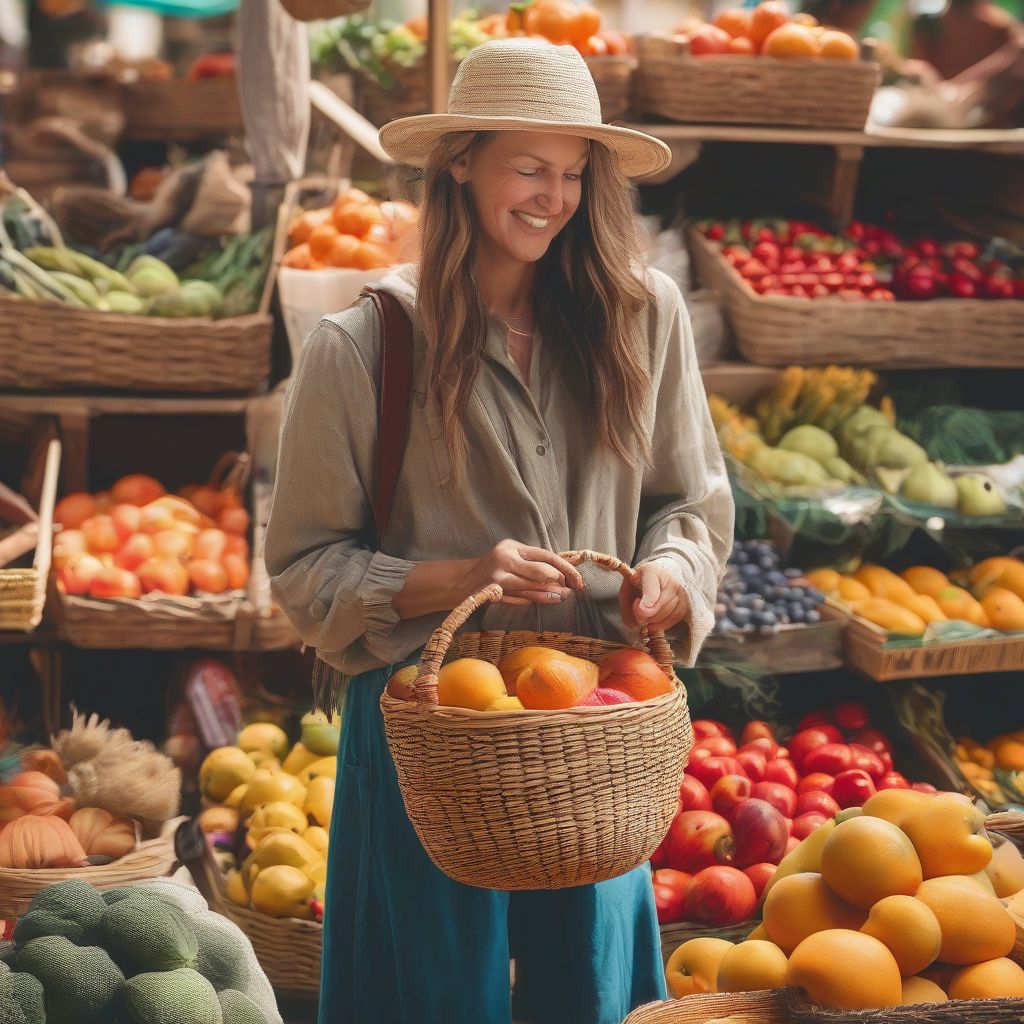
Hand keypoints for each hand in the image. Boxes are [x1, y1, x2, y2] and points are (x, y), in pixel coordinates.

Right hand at [463, 540, 585, 606]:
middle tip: (569, 591)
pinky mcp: (493, 593)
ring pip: (532, 589)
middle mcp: (505, 559)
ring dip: (550, 596)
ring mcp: (498, 577)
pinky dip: (532, 600)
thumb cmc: (493, 568)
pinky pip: (520, 599)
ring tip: (561, 598)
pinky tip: (541, 601)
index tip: (577, 580)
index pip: (546, 556)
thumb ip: (533, 563)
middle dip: (559, 583)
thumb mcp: (511, 557)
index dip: (565, 569)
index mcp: (512, 547)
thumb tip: (563, 577)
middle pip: (541, 572)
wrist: (463, 580)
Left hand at [619, 562, 689, 631]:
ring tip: (646, 614)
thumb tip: (635, 626)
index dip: (647, 603)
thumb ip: (627, 606)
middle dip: (644, 616)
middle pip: (658, 607)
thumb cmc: (641, 583)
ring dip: (652, 621)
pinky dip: (662, 624)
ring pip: (666, 615)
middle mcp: (671, 581)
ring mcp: (681, 592)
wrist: (661, 575)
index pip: (652, 591)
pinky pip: (673, 619)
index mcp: (652, 572)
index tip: (641, 611)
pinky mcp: (686, 603)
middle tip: (638, 612)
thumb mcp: (627, 588)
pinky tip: (654, 620)